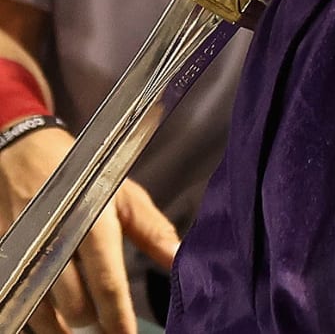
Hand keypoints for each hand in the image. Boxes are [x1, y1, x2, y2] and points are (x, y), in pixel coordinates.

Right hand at [0, 123, 178, 333]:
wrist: (24, 153)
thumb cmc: (84, 175)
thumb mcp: (124, 195)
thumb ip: (153, 231)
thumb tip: (181, 259)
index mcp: (90, 224)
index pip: (106, 283)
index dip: (118, 317)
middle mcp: (54, 241)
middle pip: (73, 305)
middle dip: (93, 322)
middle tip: (106, 327)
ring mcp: (23, 252)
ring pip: (39, 312)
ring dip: (61, 328)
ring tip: (79, 330)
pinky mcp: (3, 257)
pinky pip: (14, 301)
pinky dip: (33, 317)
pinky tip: (49, 321)